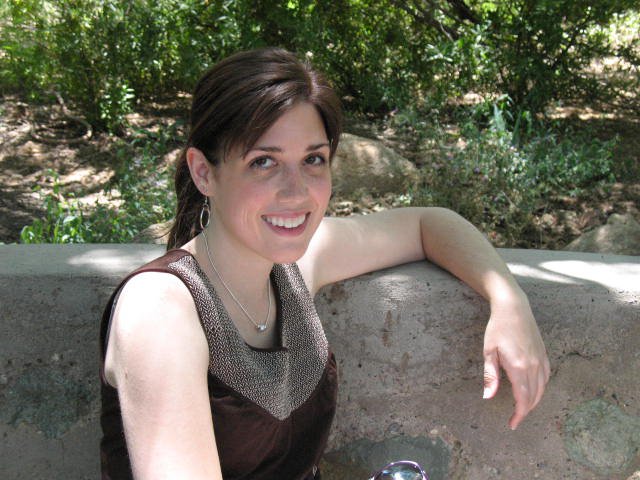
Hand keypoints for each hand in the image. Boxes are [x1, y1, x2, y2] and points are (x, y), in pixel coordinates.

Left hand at [482, 290, 549, 428]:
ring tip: (523, 408)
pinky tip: (534, 390)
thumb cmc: (497, 328)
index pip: (523, 399)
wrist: (513, 308)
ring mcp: (541, 359)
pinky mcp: (544, 353)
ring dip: (534, 401)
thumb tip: (488, 397)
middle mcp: (533, 366)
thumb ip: (491, 376)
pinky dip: (541, 388)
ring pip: (542, 388)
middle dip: (525, 411)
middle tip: (515, 418)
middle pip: (534, 397)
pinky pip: (546, 377)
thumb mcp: (489, 351)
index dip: (519, 415)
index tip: (512, 424)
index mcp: (519, 367)